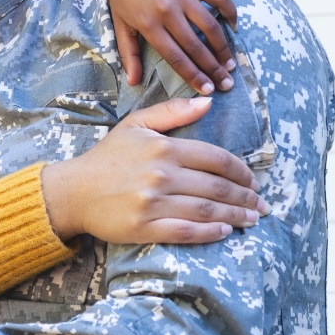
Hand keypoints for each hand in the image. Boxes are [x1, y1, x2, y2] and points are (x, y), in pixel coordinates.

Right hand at [40, 97, 266, 244]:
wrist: (73, 191)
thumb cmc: (106, 158)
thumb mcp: (136, 125)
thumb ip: (172, 112)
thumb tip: (208, 101)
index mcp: (164, 148)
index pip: (216, 159)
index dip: (241, 172)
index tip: (254, 181)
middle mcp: (161, 175)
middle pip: (217, 187)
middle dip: (245, 197)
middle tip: (261, 205)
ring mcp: (153, 203)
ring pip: (206, 210)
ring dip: (235, 216)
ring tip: (252, 219)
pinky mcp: (144, 228)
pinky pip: (186, 232)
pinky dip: (210, 233)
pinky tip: (225, 231)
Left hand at [101, 0, 237, 92]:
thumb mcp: (120, 22)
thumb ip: (128, 52)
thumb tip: (133, 81)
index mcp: (149, 24)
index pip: (175, 57)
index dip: (193, 75)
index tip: (206, 90)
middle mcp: (168, 11)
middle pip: (195, 46)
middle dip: (213, 68)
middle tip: (226, 84)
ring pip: (210, 26)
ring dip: (224, 47)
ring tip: (231, 64)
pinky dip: (230, 12)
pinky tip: (234, 28)